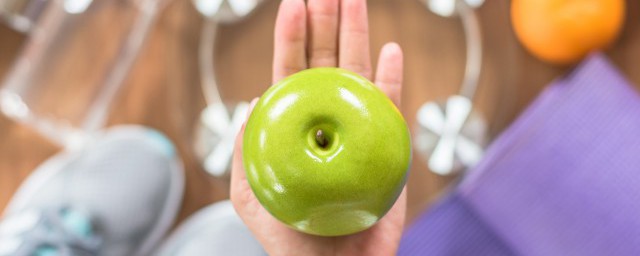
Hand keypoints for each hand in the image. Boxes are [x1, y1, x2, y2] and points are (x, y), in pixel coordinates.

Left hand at [230, 0, 404, 254]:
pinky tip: (392, 51)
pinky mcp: (386, 146)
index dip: (292, 37)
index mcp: (295, 127)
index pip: (291, 72)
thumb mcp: (249, 196)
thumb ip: (242, 150)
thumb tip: (251, 100)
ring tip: (355, 0)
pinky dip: (392, 79)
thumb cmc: (291, 240)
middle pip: (326, 61)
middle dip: (326, 22)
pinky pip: (391, 108)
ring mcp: (358, 129)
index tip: (294, 2)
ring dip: (359, 35)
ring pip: (359, 74)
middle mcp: (327, 120)